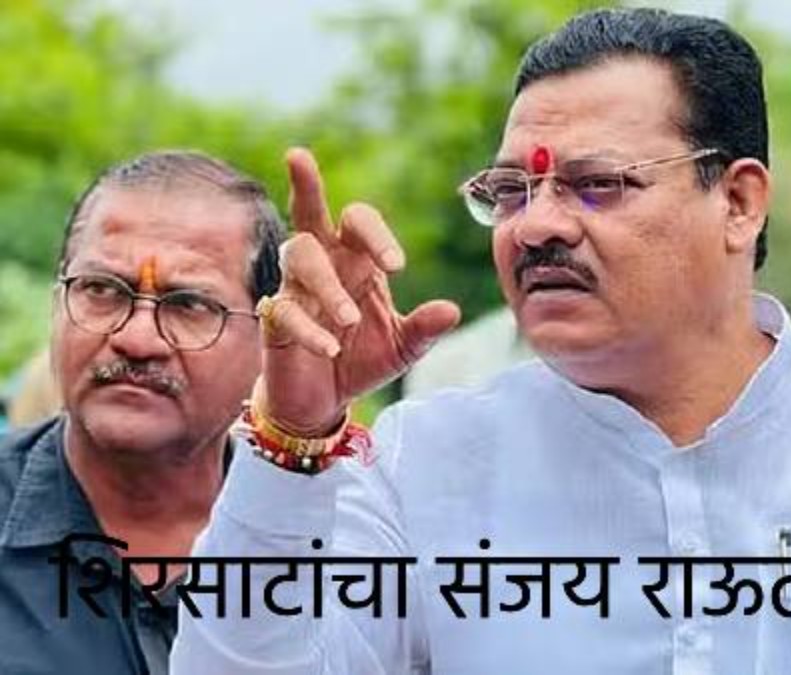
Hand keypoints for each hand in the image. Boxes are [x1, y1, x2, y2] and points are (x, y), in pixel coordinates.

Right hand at [260, 148, 459, 433]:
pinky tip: (330, 348)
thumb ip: (424, 328)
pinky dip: (310, 328)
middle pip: (308, 213)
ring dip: (327, 285)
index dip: (377, 236)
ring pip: (298, 258)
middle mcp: (323, 264)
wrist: (326, 400)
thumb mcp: (404, 348)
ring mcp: (295, 289)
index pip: (360, 223)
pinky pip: (285, 311)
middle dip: (305, 184)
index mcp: (356, 260)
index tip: (398, 265)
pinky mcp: (275, 319)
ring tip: (350, 318)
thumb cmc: (364, 359)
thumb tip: (451, 309)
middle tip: (297, 155)